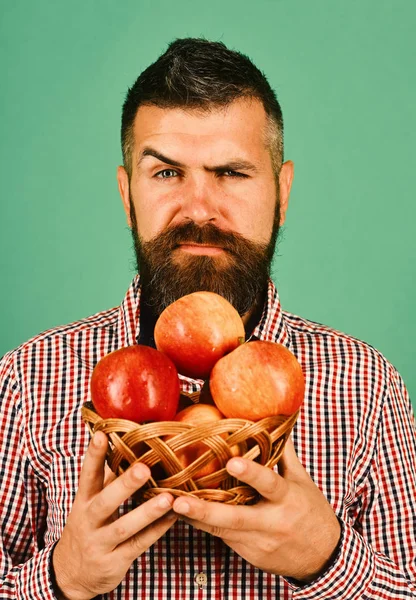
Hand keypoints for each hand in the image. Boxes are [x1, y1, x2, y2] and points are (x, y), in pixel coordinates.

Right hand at [53, 431, 177, 599]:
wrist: (71, 574)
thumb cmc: (88, 527)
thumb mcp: (88, 503)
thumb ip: (104, 477)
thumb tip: (120, 442)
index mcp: (82, 502)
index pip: (87, 476)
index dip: (93, 456)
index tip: (101, 434)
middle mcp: (88, 522)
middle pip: (105, 502)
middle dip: (124, 485)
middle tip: (144, 468)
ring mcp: (100, 544)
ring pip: (124, 527)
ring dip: (147, 512)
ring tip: (168, 497)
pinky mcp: (114, 562)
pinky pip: (139, 544)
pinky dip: (157, 530)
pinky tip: (173, 517)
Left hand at [172, 438, 339, 582]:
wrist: (324, 557)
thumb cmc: (312, 512)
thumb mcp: (302, 481)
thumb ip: (284, 453)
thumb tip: (275, 421)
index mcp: (287, 498)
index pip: (269, 484)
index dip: (251, 474)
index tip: (231, 462)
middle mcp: (271, 521)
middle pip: (236, 517)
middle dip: (205, 510)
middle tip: (179, 500)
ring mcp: (258, 541)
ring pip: (222, 530)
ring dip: (195, 518)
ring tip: (168, 506)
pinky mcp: (249, 553)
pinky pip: (222, 538)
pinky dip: (201, 526)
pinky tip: (180, 514)